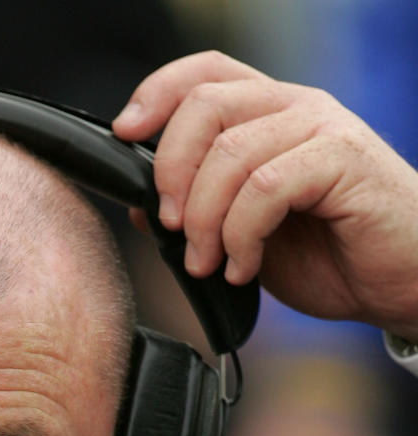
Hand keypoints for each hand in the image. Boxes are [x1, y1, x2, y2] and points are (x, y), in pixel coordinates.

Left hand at [113, 51, 417, 340]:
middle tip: (172, 228)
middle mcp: (294, 108)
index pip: (204, 73)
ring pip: (231, 153)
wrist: (397, 281)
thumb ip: (200, 214)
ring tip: (210, 264)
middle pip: (205, 105)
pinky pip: (266, 186)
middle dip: (171, 172)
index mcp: (268, 114)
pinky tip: (244, 267)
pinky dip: (241, 235)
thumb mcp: (246, 237)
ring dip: (205, 220)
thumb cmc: (330, 255)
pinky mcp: (343, 160)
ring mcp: (321, 128)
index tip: (124, 137)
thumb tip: (141, 205)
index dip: (156, 94)